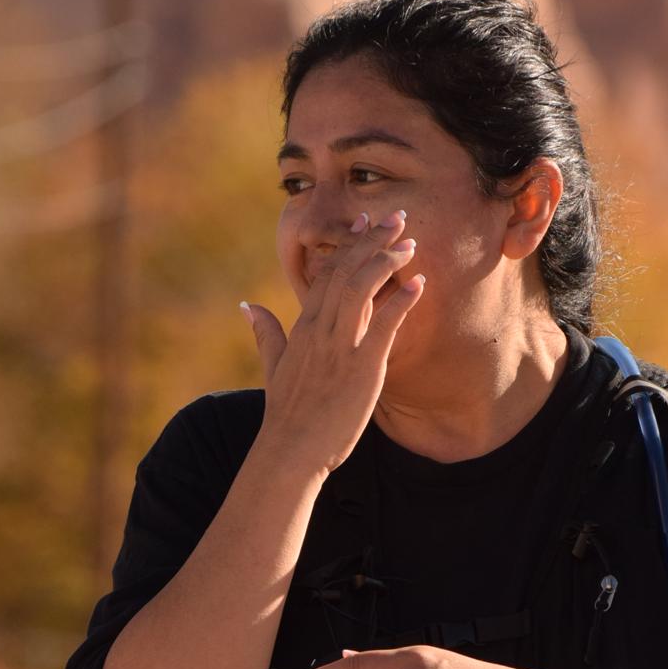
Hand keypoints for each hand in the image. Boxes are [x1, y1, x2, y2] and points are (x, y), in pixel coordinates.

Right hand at [242, 208, 424, 475]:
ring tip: (410, 243)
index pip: (326, 273)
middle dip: (373, 240)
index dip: (348, 244)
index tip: (366, 221)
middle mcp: (320, 330)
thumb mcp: (273, 367)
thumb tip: (248, 305)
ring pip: (362, 288)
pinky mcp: (363, 367)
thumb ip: (265, 333)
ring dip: (387, 261)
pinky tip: (419, 284)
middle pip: (346, 271)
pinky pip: (384, 324)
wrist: (290, 451)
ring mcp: (341, 347)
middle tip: (397, 217)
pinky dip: (402, 301)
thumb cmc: (286, 414)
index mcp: (303, 327)